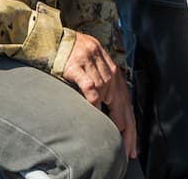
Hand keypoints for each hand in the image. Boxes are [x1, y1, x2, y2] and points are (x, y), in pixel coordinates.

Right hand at [63, 31, 138, 159]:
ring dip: (106, 115)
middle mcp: (106, 68)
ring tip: (108, 135)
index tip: (132, 147)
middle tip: (127, 149)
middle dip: (126, 129)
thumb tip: (109, 115)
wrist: (56, 37)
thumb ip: (104, 88)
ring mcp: (92, 65)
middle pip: (121, 103)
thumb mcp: (94, 70)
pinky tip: (95, 109)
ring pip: (105, 94)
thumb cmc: (74, 57)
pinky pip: (89, 84)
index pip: (126, 103)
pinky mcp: (77, 65)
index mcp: (113, 72)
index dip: (131, 126)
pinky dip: (93, 98)